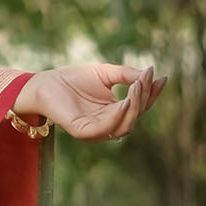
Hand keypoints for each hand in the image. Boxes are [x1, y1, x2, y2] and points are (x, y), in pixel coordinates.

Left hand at [14, 63, 166, 142]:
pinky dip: (119, 116)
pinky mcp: (82, 132)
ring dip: (135, 106)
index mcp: (112, 112)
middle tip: (146, 79)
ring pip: (124, 126)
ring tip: (138, 86)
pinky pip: (106, 128)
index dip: (151, 94)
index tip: (160, 77)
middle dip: (144, 98)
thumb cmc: (73, 78)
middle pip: (134, 117)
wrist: (44, 83)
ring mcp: (94, 130)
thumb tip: (150, 74)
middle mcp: (106, 124)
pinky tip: (126, 101)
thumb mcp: (105, 73)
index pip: (138, 107)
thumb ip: (126, 75)